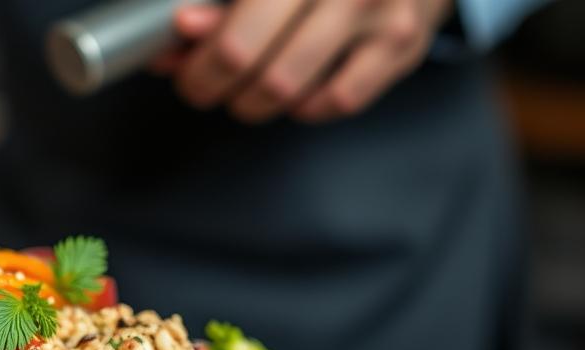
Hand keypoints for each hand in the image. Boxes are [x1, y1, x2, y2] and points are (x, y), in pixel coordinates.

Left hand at [164, 0, 453, 122]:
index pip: (235, 38)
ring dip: (254, 101)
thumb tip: (179, 34)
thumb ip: (221, 0)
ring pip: (290, 90)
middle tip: (204, 84)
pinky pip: (340, 100)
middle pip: (256, 67)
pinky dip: (307, 104)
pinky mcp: (405, 45)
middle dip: (216, 86)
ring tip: (246, 84)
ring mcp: (381, 15)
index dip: (198, 62)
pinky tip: (297, 86)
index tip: (184, 68)